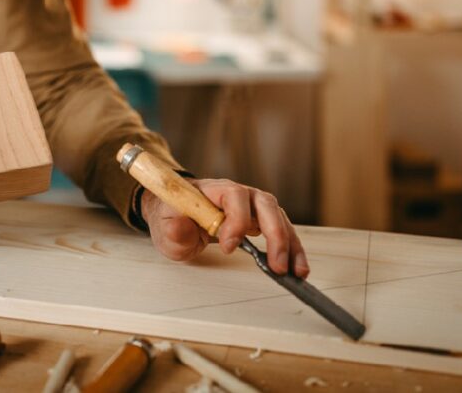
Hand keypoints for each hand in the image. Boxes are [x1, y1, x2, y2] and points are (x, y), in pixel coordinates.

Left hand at [140, 178, 309, 277]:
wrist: (175, 215)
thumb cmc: (173, 218)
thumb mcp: (165, 226)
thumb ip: (174, 228)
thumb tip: (181, 225)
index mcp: (213, 190)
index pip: (234, 195)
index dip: (236, 220)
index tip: (229, 247)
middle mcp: (238, 194)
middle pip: (265, 205)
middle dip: (275, 234)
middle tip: (277, 264)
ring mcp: (251, 206)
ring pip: (279, 217)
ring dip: (290, 244)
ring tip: (296, 271)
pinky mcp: (259, 220)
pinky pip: (280, 230)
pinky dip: (291, 248)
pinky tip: (296, 267)